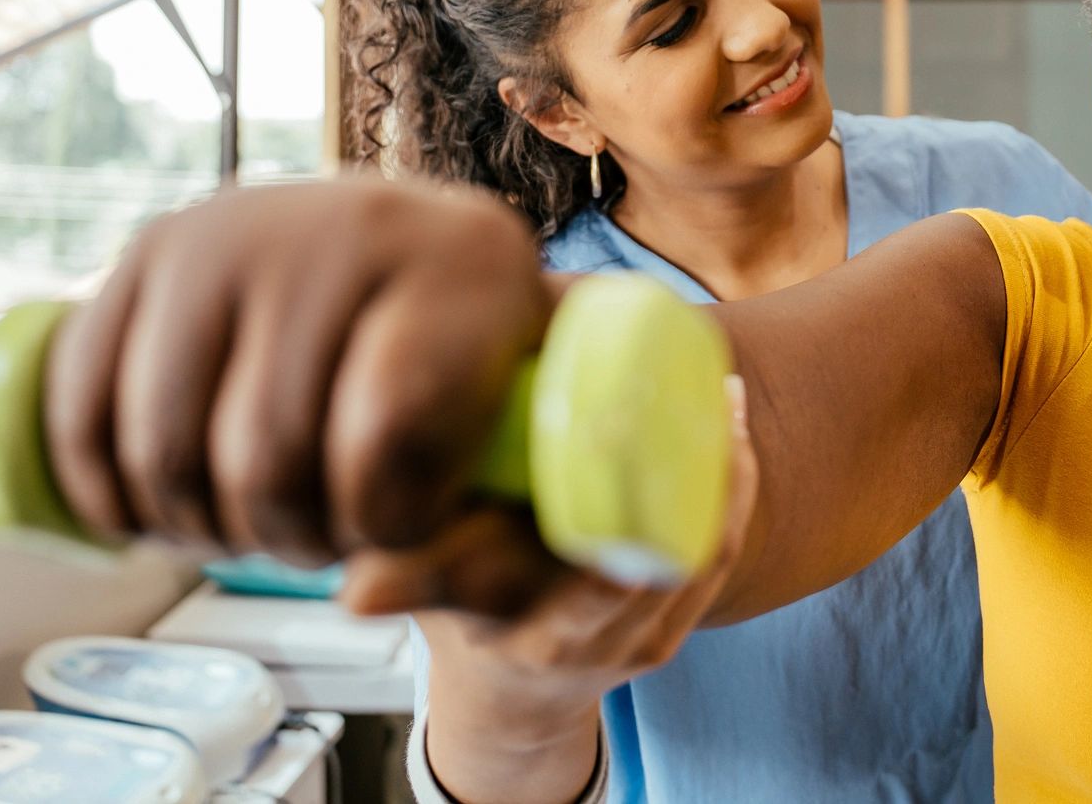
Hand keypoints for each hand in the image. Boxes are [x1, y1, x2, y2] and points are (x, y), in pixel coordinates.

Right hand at [43, 176, 554, 575]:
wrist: (413, 255)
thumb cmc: (474, 367)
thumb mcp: (520, 448)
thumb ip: (484, 549)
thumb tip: (362, 598)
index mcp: (468, 260)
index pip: (386, 434)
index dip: (383, 522)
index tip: (400, 528)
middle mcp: (349, 221)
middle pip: (265, 453)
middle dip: (291, 536)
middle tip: (325, 536)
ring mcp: (237, 227)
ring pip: (168, 446)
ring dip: (204, 527)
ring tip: (258, 523)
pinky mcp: (152, 248)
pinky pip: (84, 408)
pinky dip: (111, 492)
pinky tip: (164, 512)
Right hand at [341, 380, 757, 799]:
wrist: (507, 697)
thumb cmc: (462, 615)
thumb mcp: (421, 594)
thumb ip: (402, 579)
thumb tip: (360, 595)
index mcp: (517, 631)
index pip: (580, 589)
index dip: (617, 533)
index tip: (634, 450)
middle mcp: (580, 643)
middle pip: (659, 556)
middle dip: (691, 474)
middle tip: (706, 394)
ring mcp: (632, 640)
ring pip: (699, 551)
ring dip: (721, 470)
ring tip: (720, 394)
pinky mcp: (668, 632)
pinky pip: (714, 557)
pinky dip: (730, 493)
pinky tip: (728, 431)